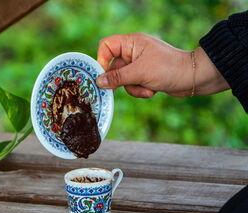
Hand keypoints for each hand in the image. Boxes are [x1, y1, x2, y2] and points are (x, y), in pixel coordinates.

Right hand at [96, 33, 228, 97]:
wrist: (193, 78)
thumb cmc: (168, 69)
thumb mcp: (140, 73)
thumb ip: (117, 77)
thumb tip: (98, 81)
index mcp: (131, 43)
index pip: (107, 46)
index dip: (102, 60)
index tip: (104, 75)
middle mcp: (133, 52)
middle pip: (113, 67)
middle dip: (122, 80)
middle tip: (129, 85)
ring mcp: (138, 64)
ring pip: (122, 79)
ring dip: (133, 88)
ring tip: (147, 88)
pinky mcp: (144, 76)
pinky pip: (132, 85)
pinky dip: (140, 90)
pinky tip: (152, 90)